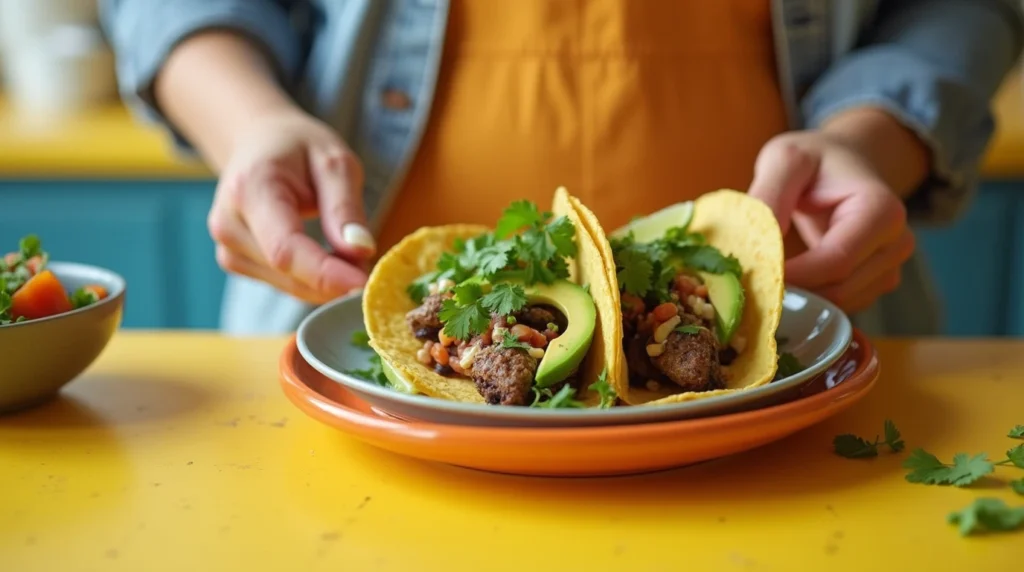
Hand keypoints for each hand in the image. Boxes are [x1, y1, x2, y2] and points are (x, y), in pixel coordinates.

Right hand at [207, 109, 374, 303]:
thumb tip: (361, 252)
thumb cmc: (298, 147)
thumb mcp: (334, 161)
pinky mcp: (235, 261)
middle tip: (369, 261)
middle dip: (334, 277)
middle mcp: (228, 223)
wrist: (257, 142)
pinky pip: (283, 283)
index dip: (325, 273)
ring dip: (325, 281)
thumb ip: (345, 207)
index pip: (285, 249)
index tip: (365, 282)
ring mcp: (227, 247)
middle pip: (287, 272)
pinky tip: (326, 256)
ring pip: (287, 285)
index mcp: (250, 189)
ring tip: (347, 248)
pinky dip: (311, 279)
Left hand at [748, 127, 917, 313]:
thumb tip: (753, 240)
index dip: (793, 276)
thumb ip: (769, 194)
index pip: (835, 262)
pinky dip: (811, 299)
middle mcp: (895, 243)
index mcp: (881, 211)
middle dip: (792, 289)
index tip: (752, 273)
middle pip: (838, 289)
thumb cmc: (814, 159)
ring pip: (838, 304)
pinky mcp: (876, 283)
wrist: (844, 163)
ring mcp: (890, 267)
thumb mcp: (785, 159)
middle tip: (749, 279)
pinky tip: (788, 278)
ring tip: (767, 273)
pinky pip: (839, 306)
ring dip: (800, 297)